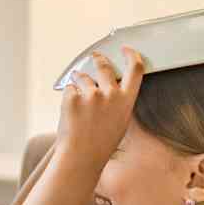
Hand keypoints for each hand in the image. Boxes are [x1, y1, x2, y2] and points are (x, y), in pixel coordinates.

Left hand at [57, 47, 143, 167]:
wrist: (82, 155)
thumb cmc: (101, 143)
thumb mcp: (120, 120)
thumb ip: (118, 101)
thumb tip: (111, 86)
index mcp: (126, 100)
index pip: (135, 70)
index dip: (131, 55)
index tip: (126, 49)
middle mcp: (110, 94)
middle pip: (104, 66)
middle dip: (98, 59)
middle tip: (94, 56)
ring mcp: (91, 94)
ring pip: (82, 77)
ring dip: (79, 81)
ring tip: (78, 101)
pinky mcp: (73, 97)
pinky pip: (69, 89)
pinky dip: (68, 96)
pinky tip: (70, 111)